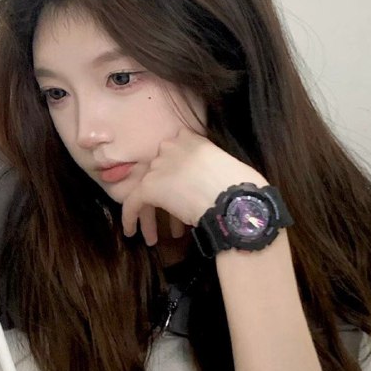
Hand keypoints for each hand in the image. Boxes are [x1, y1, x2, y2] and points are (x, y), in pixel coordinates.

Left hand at [121, 128, 265, 245]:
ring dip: (150, 211)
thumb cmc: (241, 188)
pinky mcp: (150, 186)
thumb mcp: (226, 164)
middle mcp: (172, 147)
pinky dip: (129, 217)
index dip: (174, 169)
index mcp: (192, 138)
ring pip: (146, 187)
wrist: (234, 202)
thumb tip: (208, 179)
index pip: (174, 149)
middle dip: (164, 190)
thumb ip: (210, 163)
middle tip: (172, 208)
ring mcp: (160, 166)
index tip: (177, 183)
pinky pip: (132, 202)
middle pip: (159, 169)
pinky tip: (130, 232)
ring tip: (151, 232)